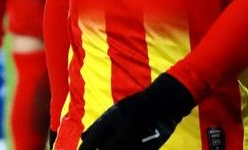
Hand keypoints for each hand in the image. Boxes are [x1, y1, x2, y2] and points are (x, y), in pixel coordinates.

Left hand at [79, 73, 194, 149]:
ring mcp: (137, 140)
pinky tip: (121, 149)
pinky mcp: (147, 148)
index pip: (94, 139)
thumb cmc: (137, 104)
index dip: (85, 149)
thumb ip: (101, 123)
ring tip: (111, 148)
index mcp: (115, 118)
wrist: (164, 102)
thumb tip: (84, 138)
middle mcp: (125, 130)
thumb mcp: (117, 109)